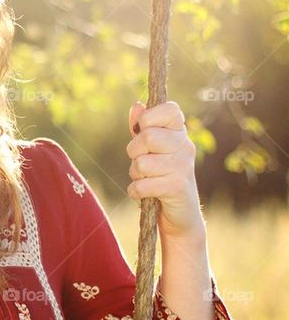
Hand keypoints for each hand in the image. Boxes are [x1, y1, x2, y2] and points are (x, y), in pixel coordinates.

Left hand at [125, 100, 205, 239]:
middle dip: (134, 152)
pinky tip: (148, 194)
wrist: (180, 214)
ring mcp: (183, 166)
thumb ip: (141, 128)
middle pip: (147, 136)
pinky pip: (141, 185)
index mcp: (179, 132)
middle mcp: (185, 146)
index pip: (169, 108)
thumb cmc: (160, 175)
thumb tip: (137, 105)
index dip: (149, 118)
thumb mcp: (149, 149)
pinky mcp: (177, 187)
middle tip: (143, 163)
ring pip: (141, 163)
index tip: (145, 131)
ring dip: (136, 174)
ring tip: (148, 179)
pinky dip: (136, 192)